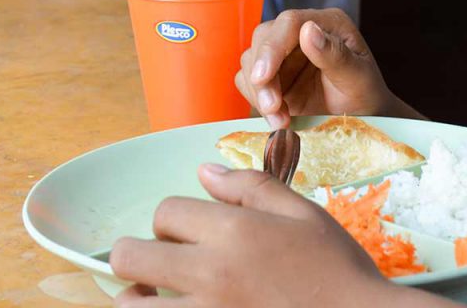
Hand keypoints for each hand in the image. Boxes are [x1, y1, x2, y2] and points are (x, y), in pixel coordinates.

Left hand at [110, 165, 390, 307]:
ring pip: (132, 307)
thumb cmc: (336, 269)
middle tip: (156, 262)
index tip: (187, 231)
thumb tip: (205, 171)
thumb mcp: (302, 213)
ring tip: (156, 297)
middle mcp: (209, 274)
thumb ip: (251, 185)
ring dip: (137, 298)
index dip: (172, 218)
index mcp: (233, 231)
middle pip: (130, 257)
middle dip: (136, 254)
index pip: (165, 212)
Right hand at [235, 9, 398, 128]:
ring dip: (259, 92)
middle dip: (262, 75)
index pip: (289, 23)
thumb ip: (334, 55)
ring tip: (280, 120)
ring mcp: (284, 55)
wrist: (362, 121)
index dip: (272, 47)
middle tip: (272, 108)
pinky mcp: (273, 77)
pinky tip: (279, 118)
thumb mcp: (358, 78)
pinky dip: (257, 101)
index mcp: (327, 23)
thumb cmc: (366, 96)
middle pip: (264, 39)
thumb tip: (308, 30)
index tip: (263, 77)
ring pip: (251, 62)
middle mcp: (301, 33)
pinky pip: (248, 82)